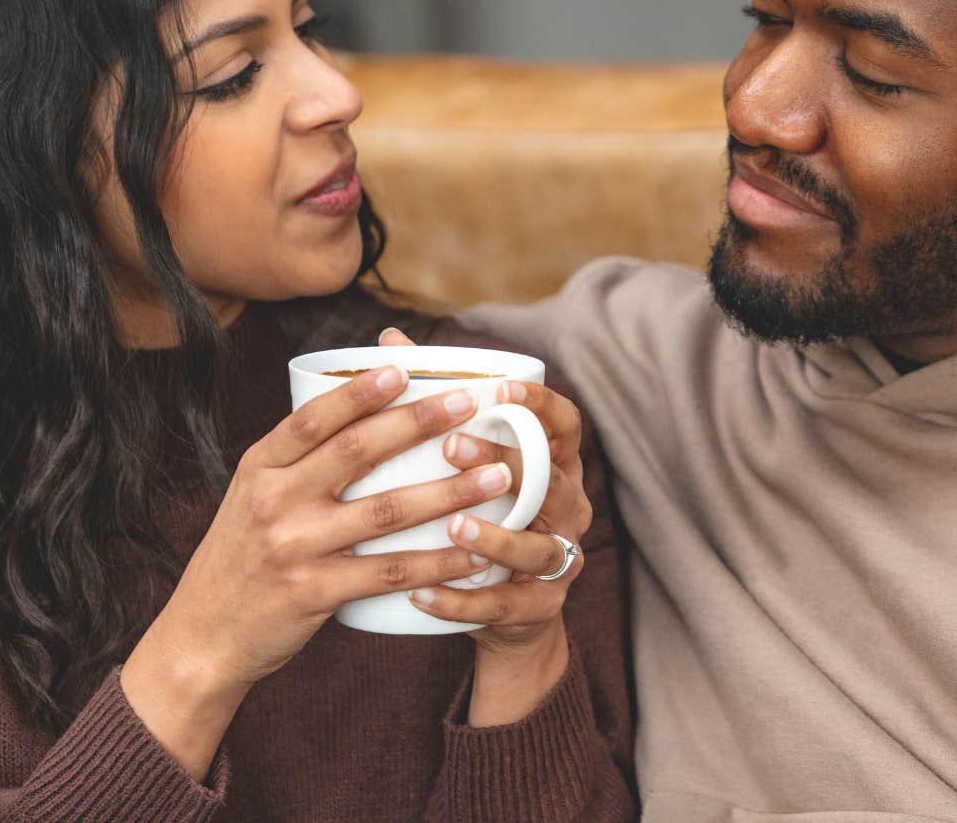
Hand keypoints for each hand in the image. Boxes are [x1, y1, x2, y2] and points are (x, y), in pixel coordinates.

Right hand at [123, 363, 501, 777]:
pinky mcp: (314, 593)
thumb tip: (358, 405)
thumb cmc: (241, 557)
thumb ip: (298, 458)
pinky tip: (473, 554)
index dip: (359, 391)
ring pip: (385, 511)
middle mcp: (274, 500)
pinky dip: (435, 562)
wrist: (203, 637)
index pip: (312, 417)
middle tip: (469, 405)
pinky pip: (387, 572)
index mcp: (260, 467)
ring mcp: (294, 547)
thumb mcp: (252, 495)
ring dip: (449, 492)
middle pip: (356, 452)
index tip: (404, 368)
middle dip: (418, 423)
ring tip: (496, 477)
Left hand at [381, 328, 593, 724]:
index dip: (541, 405)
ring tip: (452, 526)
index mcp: (555, 467)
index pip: (565, 426)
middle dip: (508, 462)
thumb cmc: (481, 515)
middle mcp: (567, 509)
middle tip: (453, 447)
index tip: (501, 388)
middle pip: (552, 481)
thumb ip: (435, 405)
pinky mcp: (539, 610)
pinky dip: (464, 601)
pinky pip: (505, 606)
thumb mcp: (471, 464)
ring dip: (495, 536)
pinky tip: (422, 595)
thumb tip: (389, 341)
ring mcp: (559, 562)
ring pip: (538, 548)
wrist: (504, 615)